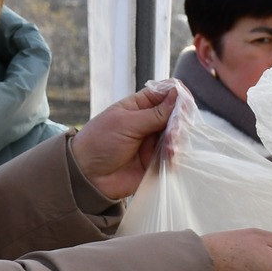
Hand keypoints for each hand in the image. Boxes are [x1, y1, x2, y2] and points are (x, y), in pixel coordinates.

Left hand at [70, 85, 177, 200]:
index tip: (184, 102)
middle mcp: (149, 122)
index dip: (177, 95)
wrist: (87, 176)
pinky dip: (176, 155)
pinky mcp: (156, 162)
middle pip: (175, 115)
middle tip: (175, 129)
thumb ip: (155, 113)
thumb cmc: (99, 142)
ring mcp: (153, 142)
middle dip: (179, 120)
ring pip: (177, 135)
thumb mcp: (126, 123)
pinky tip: (171, 157)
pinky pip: (174, 156)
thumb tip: (178, 94)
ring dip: (178, 138)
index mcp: (139, 106)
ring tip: (170, 145)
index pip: (165, 94)